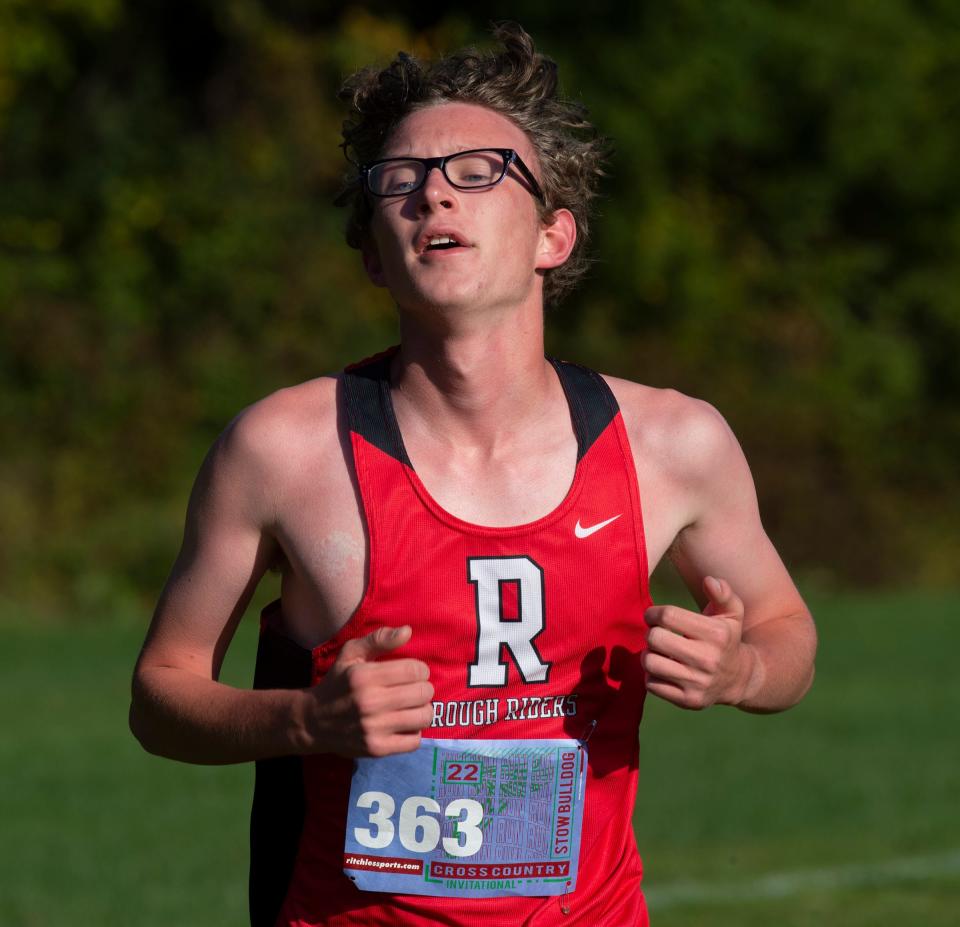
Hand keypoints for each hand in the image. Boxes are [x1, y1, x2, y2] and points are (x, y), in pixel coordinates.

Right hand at [306, 626, 433, 756]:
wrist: (312, 722)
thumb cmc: (337, 683)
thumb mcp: (350, 654)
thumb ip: (379, 639)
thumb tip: (408, 631)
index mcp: (365, 676)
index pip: (415, 670)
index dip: (420, 669)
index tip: (413, 673)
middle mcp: (370, 702)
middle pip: (423, 692)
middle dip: (423, 688)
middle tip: (414, 689)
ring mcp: (374, 728)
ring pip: (424, 717)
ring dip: (423, 709)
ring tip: (412, 706)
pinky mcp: (376, 749)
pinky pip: (414, 741)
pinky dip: (414, 732)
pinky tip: (404, 725)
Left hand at [642, 576, 750, 709]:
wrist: (739, 679)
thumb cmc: (727, 638)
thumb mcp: (731, 613)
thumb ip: (723, 593)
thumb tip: (710, 581)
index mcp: (716, 634)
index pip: (668, 616)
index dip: (653, 613)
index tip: (654, 616)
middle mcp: (708, 660)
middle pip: (655, 638)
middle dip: (651, 633)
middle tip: (657, 634)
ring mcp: (698, 682)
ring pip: (650, 663)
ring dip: (648, 654)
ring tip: (658, 651)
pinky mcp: (688, 701)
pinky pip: (652, 685)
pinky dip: (651, 675)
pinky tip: (664, 669)